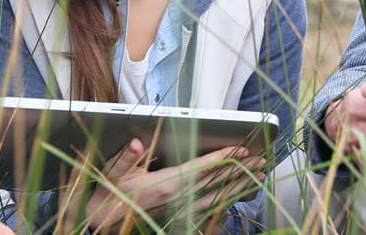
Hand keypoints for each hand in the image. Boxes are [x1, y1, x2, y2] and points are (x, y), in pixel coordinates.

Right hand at [84, 139, 264, 230]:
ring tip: (259, 174)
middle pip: (215, 182)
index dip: (221, 158)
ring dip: (239, 184)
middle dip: (239, 170)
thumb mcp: (114, 172)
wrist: (104, 221)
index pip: (200, 168)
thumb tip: (137, 144)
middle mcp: (177, 198)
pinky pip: (211, 207)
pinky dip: (228, 198)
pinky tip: (240, 192)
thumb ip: (127, 158)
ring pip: (217, 196)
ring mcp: (180, 209)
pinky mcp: (180, 215)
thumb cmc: (110, 193)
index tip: (241, 150)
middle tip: (261, 160)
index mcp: (164, 184)